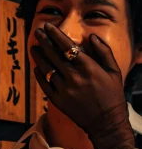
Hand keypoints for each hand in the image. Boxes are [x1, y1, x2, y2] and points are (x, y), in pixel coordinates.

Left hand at [31, 23, 134, 148]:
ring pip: (47, 68)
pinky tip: (37, 67)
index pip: (67, 46)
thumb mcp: (114, 71)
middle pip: (54, 55)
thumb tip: (91, 37)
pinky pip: (44, 84)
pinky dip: (40, 75)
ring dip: (38, 56)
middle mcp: (74, 77)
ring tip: (34, 47)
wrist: (106, 122)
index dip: (56, 35)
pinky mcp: (57, 101)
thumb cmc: (112, 94)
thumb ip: (104, 52)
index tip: (48, 27)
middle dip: (44, 41)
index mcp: (88, 67)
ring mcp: (64, 89)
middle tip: (37, 32)